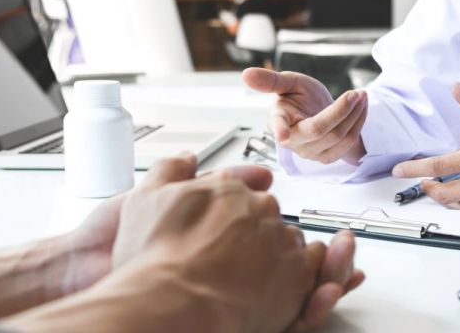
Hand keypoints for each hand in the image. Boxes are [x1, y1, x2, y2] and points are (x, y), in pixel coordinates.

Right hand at [110, 155, 363, 331]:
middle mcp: (260, 208)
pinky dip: (304, 271)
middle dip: (254, 234)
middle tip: (233, 258)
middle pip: (266, 216)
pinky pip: (313, 264)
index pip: (240, 191)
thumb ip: (170, 170)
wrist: (174, 303)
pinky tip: (282, 283)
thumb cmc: (157, 258)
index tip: (223, 228)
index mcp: (229, 189)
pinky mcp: (298, 273)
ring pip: (289, 240)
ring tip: (254, 277)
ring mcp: (282, 240)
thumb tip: (186, 157)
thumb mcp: (145, 198)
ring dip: (278, 253)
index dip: (230, 212)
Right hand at [242, 68, 367, 164]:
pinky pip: (348, 142)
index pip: (279, 127)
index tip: (282, 134)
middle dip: (341, 110)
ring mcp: (310, 153)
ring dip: (354, 114)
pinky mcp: (327, 158)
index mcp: (278, 120)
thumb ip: (271, 80)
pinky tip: (361, 107)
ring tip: (361, 95)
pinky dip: (359, 122)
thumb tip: (245, 74)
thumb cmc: (301, 98)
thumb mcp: (289, 83)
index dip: (279, 130)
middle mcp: (293, 141)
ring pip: (338, 136)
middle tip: (356, 92)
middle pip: (319, 130)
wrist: (319, 113)